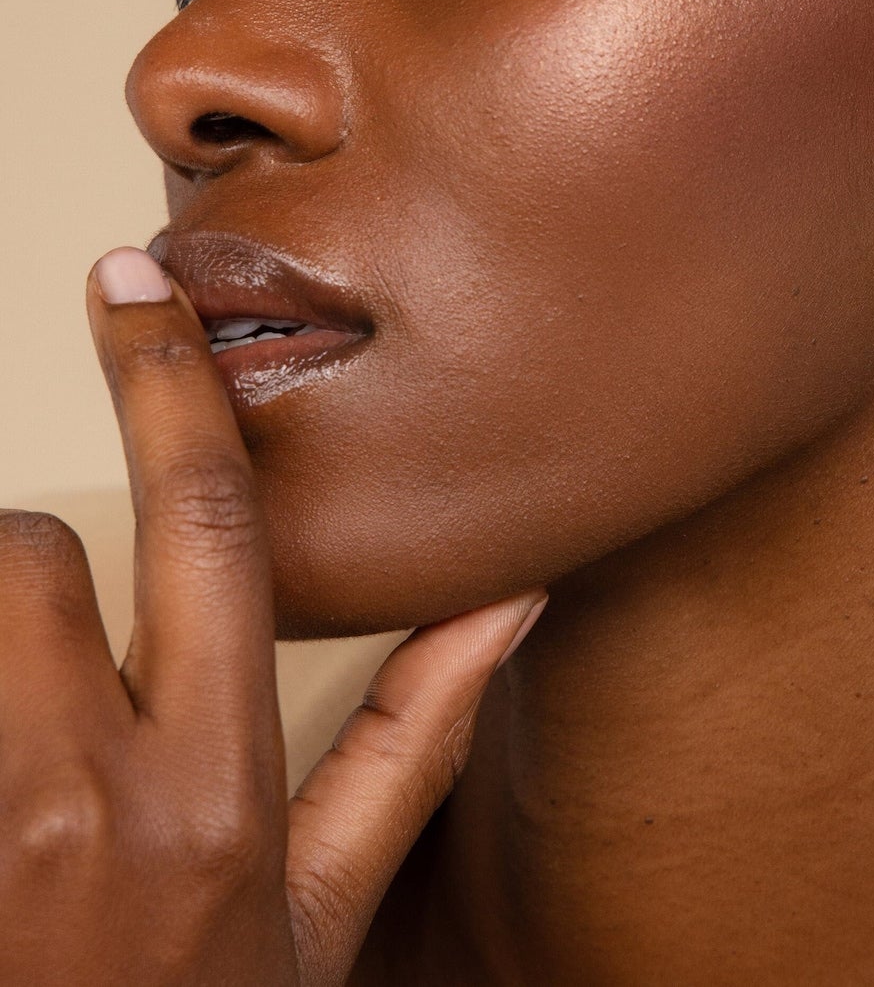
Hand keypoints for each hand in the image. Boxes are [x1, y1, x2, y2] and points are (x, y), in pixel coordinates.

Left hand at [0, 247, 544, 984]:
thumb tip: (507, 596)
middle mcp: (78, 797)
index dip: (171, 381)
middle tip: (52, 658)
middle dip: (33, 565)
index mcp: (215, 786)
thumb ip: (413, 737)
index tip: (131, 283)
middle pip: (23, 549)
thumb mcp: (320, 908)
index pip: (206, 521)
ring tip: (17, 717)